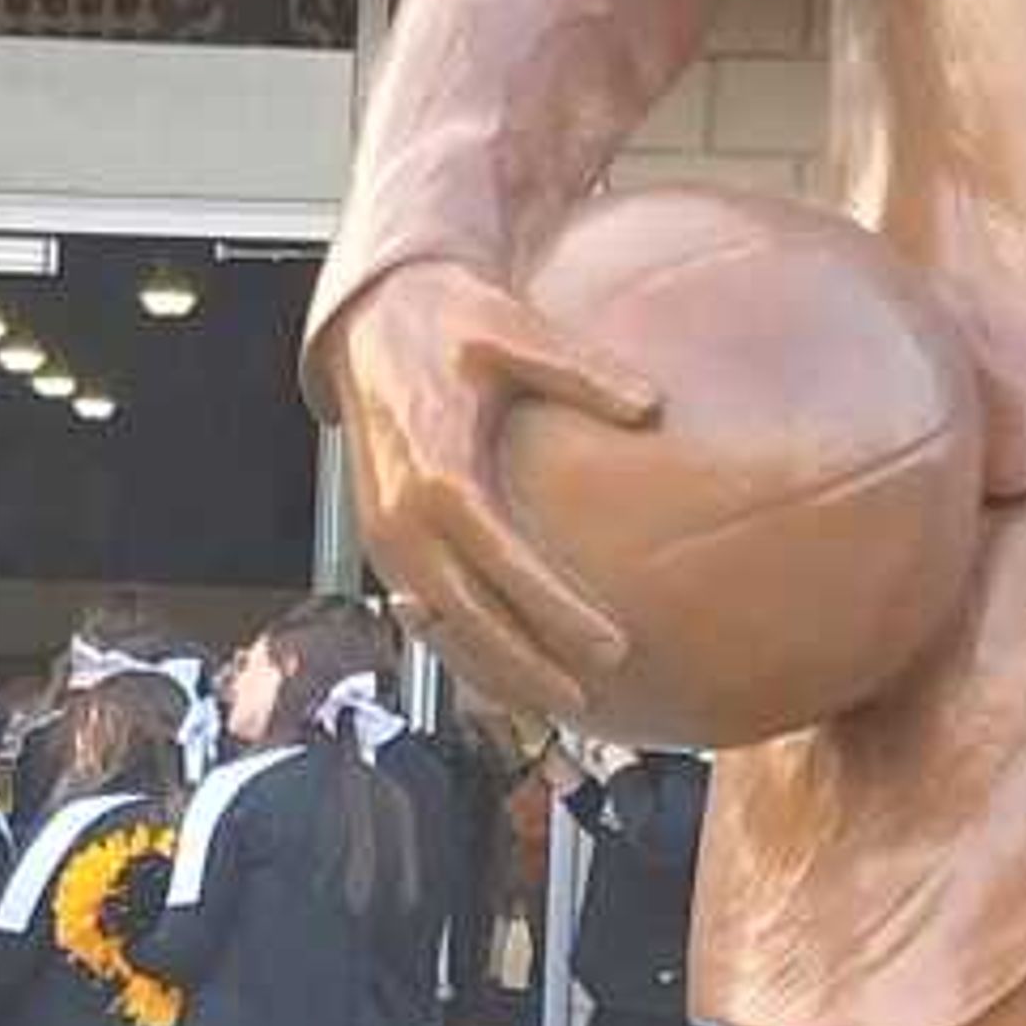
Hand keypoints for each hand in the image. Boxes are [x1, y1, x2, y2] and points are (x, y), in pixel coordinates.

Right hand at [318, 262, 655, 722]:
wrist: (374, 320)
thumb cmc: (448, 323)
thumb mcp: (516, 332)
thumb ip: (583, 372)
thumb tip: (651, 405)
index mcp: (441, 476)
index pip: (508, 569)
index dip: (560, 616)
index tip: (612, 648)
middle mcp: (404, 518)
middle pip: (471, 618)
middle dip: (528, 667)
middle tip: (588, 701)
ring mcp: (385, 536)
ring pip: (441, 626)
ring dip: (491, 670)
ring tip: (548, 705)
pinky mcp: (382, 539)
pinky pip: (422, 610)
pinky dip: (459, 647)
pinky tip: (499, 675)